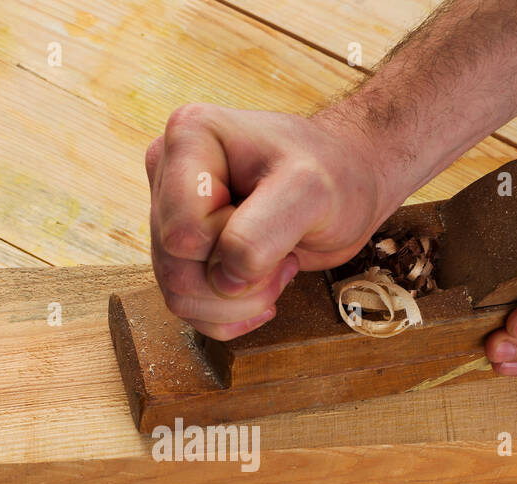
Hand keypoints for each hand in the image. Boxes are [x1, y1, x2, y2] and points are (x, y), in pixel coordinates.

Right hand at [144, 103, 395, 339]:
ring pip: (177, 296)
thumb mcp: (311, 193)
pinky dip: (230, 314)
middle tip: (283, 253)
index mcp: (190, 137)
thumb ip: (261, 235)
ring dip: (237, 303)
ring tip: (276, 265)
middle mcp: (168, 172)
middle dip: (237, 283)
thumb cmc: (334, 176)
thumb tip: (222, 282)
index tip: (280, 223)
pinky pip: (186, 308)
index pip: (183, 234)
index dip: (232, 249)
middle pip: (175, 270)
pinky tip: (263, 286)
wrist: (348, 186)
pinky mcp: (180, 249)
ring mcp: (169, 214)